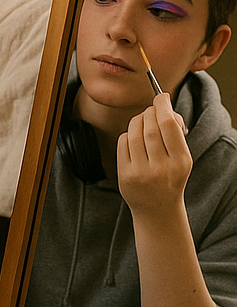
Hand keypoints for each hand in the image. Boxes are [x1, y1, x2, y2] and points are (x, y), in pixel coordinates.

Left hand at [117, 92, 191, 220]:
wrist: (157, 209)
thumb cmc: (171, 177)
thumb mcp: (183, 159)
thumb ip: (176, 134)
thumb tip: (164, 107)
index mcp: (180, 162)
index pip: (169, 126)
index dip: (163, 106)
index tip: (162, 97)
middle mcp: (160, 168)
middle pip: (150, 127)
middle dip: (150, 112)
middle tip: (152, 109)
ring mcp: (140, 172)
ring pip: (134, 133)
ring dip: (138, 120)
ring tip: (143, 120)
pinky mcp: (125, 175)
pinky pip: (123, 142)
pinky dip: (128, 133)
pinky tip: (135, 138)